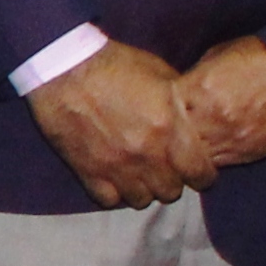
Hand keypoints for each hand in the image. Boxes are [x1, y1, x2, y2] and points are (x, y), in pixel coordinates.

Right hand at [26, 40, 189, 206]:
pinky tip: (115, 178)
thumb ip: (180, 104)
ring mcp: (116, 167)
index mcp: (169, 128)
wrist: (64, 68)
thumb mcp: (160, 74)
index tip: (196, 168)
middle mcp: (147, 154)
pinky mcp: (88, 171)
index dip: (202, 173)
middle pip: (170, 192)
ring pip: (141, 200)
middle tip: (166, 169)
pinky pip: (109, 200)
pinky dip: (115, 193)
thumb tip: (193, 121)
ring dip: (144, 189)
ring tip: (141, 174)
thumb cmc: (115, 64)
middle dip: (173, 181)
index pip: (199, 174)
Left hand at [169, 36, 265, 176]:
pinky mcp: (251, 153)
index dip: (158, 118)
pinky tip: (212, 150)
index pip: (162, 115)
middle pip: (173, 145)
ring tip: (186, 150)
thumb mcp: (218, 56)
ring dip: (189, 158)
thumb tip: (177, 92)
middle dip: (167, 144)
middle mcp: (211, 120)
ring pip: (195, 162)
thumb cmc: (263, 56)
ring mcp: (232, 141)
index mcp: (198, 91)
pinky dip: (213, 160)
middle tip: (163, 143)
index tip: (155, 117)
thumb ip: (194, 79)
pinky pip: (222, 164)